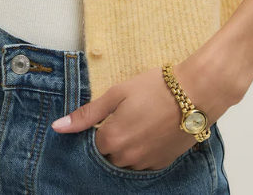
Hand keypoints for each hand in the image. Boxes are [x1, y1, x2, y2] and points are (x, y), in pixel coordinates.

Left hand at [50, 52, 238, 171]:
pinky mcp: (161, 164)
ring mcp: (145, 164)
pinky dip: (141, 150)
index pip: (90, 145)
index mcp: (110, 140)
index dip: (96, 129)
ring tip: (138, 122)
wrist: (195, 94)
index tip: (105, 116)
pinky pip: (143, 163)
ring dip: (126, 146)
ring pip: (125, 161)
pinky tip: (150, 130)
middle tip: (122, 117)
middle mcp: (126, 158)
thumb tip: (58, 127)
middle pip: (107, 155)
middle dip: (110, 140)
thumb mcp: (116, 93)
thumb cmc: (154, 88)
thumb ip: (87, 113)